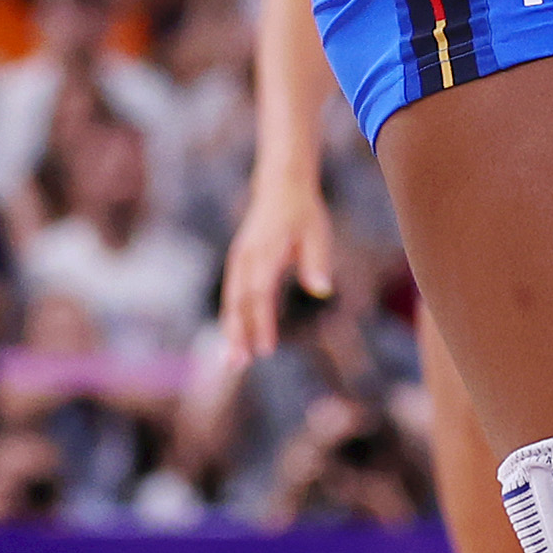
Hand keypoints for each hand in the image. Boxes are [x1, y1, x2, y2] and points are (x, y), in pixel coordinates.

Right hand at [218, 171, 333, 361]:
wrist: (280, 187)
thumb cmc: (304, 213)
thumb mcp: (318, 233)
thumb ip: (317, 262)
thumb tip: (322, 290)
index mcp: (266, 252)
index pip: (261, 294)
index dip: (261, 323)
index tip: (265, 349)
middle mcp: (246, 258)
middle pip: (239, 303)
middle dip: (236, 335)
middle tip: (236, 365)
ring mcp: (238, 260)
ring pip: (231, 301)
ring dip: (230, 331)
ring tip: (231, 361)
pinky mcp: (238, 262)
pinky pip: (232, 294)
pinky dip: (232, 317)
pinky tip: (234, 339)